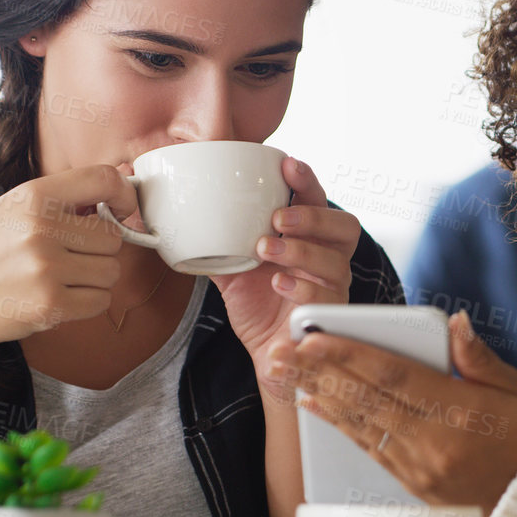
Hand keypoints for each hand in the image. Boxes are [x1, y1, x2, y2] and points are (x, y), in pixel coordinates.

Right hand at [0, 165, 132, 352]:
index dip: (124, 196)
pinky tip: (58, 298)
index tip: (122, 212)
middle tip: (69, 257)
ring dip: (94, 279)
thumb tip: (122, 190)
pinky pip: (101, 301)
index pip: (103, 178)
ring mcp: (46, 268)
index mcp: (32, 196)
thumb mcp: (13, 209)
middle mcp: (40, 228)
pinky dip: (87, 303)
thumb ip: (63, 201)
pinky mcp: (50, 304)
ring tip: (59, 279)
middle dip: (99, 250)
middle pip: (114, 236)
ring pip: (112, 271)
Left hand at [212, 157, 361, 396]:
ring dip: (300, 250)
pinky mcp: (327, 315)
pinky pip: (325, 296)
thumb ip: (213, 241)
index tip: (286, 165)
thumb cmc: (258, 303)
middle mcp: (328, 258)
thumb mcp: (230, 267)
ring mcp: (332, 287)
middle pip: (344, 226)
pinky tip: (277, 283)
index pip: (318, 201)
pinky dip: (300, 286)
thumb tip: (171, 217)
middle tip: (277, 218)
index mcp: (308, 237)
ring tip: (265, 249)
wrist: (268, 351)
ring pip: (337, 261)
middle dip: (312, 217)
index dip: (307, 181)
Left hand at [277, 311, 516, 515]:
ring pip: (361, 424)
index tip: (314, 336)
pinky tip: (315, 404)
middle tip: (281, 350)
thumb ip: (479, 358)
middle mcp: (435, 444)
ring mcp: (421, 469)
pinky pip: (369, 448)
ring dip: (319, 395)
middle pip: (366, 400)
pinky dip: (339, 423)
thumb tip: (454, 323)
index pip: (394, 377)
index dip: (349, 355)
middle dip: (318, 372)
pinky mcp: (413, 485)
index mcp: (462, 414)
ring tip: (287, 372)